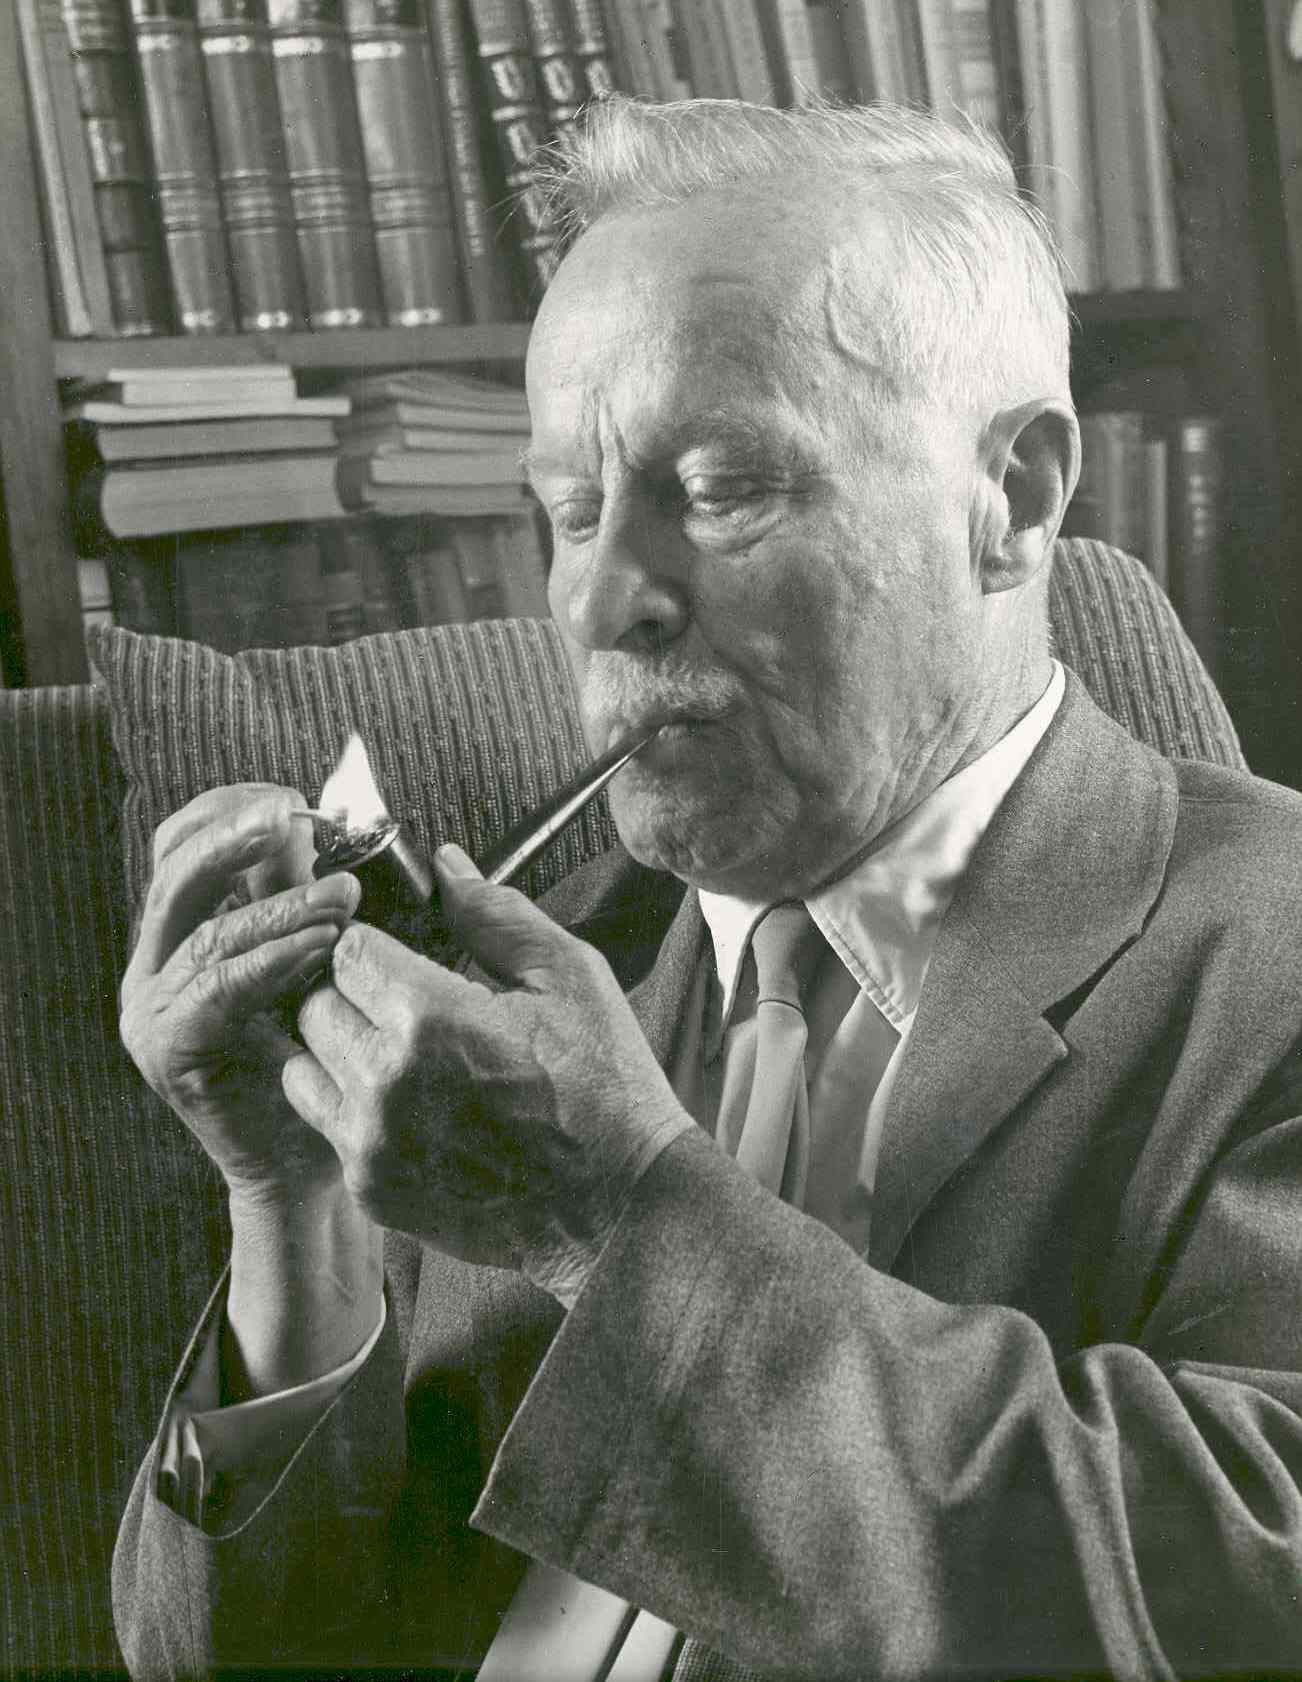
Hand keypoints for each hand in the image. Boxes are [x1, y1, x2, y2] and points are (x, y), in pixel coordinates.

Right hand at [119, 784, 361, 1200]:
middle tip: (299, 818)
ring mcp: (153, 1008)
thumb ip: (299, 896)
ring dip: (282, 904)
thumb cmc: (324, 1059)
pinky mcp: (168, 1049)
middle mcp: (156, 965)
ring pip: (210, 931)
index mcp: (183, 932)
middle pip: (177, 871)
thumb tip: (316, 825)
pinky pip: (218, 989)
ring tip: (344, 895)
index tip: (290, 797)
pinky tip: (322, 945)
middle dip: (239, 836)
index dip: (229, 811)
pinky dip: (273, 959)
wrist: (312, 1163)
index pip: (182, 845)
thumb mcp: (313, 957)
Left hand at [284, 845, 694, 1302]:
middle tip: (404, 998)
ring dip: (341, 1045)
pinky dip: (350, 1102)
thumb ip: (494, 914)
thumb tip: (445, 865)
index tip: (400, 950)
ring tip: (401, 1049)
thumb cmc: (604, 1087)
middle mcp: (386, 1081)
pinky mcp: (372, 1189)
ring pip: (305, 1061)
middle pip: (314, 1001)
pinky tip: (408, 1100)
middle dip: (351, 989)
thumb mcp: (569, 977)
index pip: (347, 948)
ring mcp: (372, 1142)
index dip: (374, 941)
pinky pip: (324, 1122)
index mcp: (431, 1016)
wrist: (620, 1206)